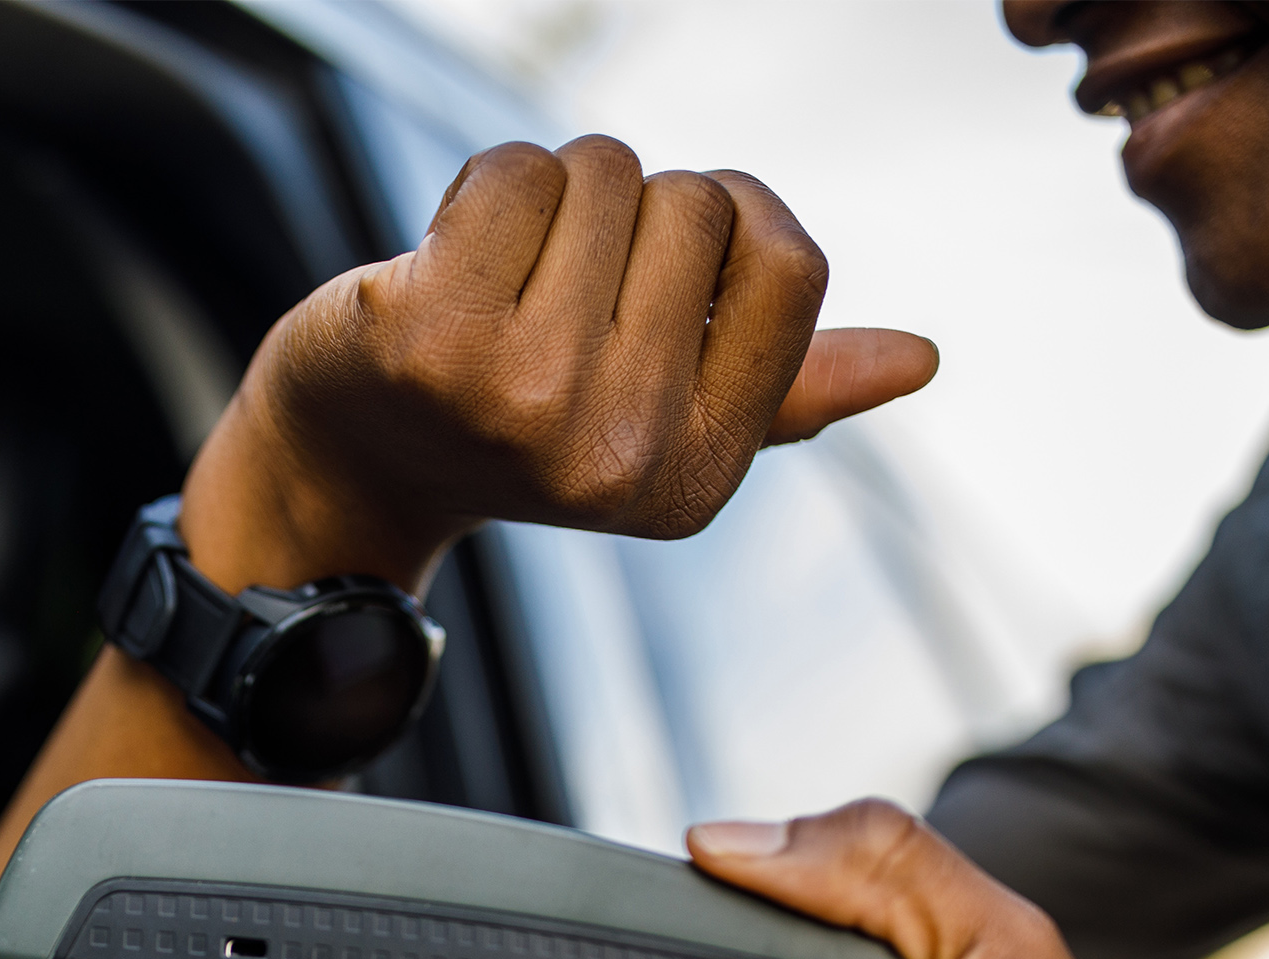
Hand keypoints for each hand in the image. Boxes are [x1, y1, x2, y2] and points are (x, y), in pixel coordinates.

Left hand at [179, 136, 937, 593]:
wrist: (351, 464)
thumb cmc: (515, 421)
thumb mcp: (657, 422)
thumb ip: (785, 387)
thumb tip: (917, 360)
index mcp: (700, 476)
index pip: (787, 264)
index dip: (730, 224)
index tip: (662, 265)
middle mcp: (620, 453)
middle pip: (695, 203)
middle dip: (628, 213)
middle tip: (552, 293)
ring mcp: (524, 398)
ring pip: (603, 172)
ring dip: (552, 196)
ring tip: (500, 282)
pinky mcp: (432, 338)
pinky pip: (514, 171)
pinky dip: (481, 186)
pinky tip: (444, 264)